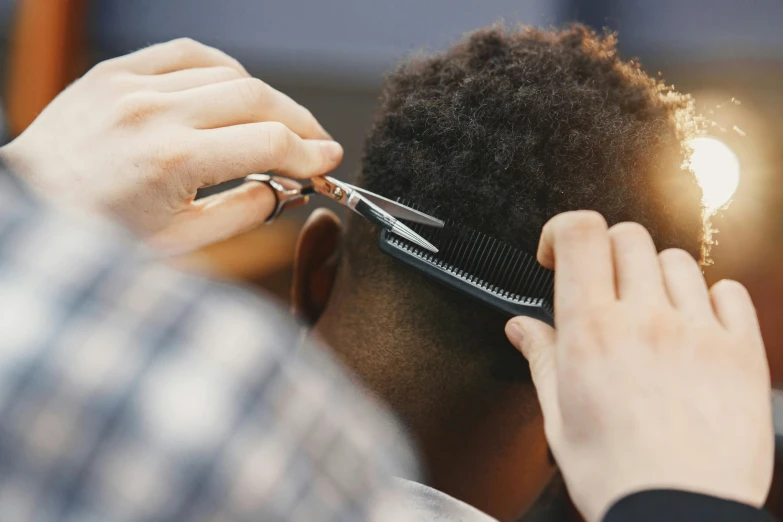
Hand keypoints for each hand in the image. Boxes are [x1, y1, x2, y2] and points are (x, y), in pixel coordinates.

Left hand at [0, 38, 342, 253]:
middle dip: (299, 122)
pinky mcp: (115, 72)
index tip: (328, 161)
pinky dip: (221, 69)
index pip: (270, 142)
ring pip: (228, 72)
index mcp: (174, 161)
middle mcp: (155, 112)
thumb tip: (282, 188)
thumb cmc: (97, 233)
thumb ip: (242, 213)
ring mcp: (133, 85)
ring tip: (276, 122)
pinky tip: (232, 89)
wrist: (29, 207)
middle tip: (315, 143)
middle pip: (258, 98)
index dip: (310, 152)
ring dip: (265, 97)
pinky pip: (187, 53)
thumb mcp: (180, 242)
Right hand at [505, 211, 772, 521]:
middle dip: (606, 253)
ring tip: (649, 311)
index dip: (564, 229)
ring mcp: (697, 332)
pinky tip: (693, 324)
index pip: (581, 234)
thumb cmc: (619, 477)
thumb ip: (540, 359)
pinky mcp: (740, 352)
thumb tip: (521, 328)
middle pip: (628, 237)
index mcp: (592, 333)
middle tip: (601, 287)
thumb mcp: (559, 418)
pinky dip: (709, 296)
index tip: (559, 253)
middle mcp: (645, 320)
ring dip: (654, 274)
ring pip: (676, 259)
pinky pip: (729, 292)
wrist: (681, 515)